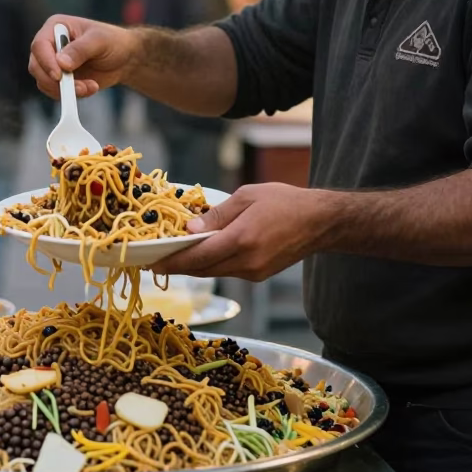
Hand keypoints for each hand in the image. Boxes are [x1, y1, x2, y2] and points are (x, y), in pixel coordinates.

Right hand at [28, 15, 137, 98]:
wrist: (125, 58)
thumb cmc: (113, 42)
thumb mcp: (100, 40)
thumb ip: (80, 49)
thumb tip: (61, 63)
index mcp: (56, 27)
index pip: (40, 45)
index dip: (46, 62)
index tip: (59, 76)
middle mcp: (50, 45)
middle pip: (36, 66)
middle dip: (56, 82)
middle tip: (79, 88)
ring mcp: (53, 64)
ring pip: (44, 82)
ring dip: (66, 91)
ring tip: (90, 87)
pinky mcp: (60, 80)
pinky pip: (55, 92)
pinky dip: (71, 96)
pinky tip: (91, 88)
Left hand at [153, 183, 326, 280]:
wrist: (319, 222)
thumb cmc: (283, 201)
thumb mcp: (247, 196)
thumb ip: (216, 215)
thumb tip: (189, 230)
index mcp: (242, 240)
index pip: (198, 257)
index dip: (173, 262)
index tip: (152, 263)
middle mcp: (247, 262)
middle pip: (202, 269)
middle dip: (178, 266)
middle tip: (155, 261)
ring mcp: (254, 272)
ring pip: (214, 272)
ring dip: (193, 267)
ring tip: (173, 257)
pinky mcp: (259, 275)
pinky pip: (228, 271)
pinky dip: (211, 265)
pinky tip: (202, 254)